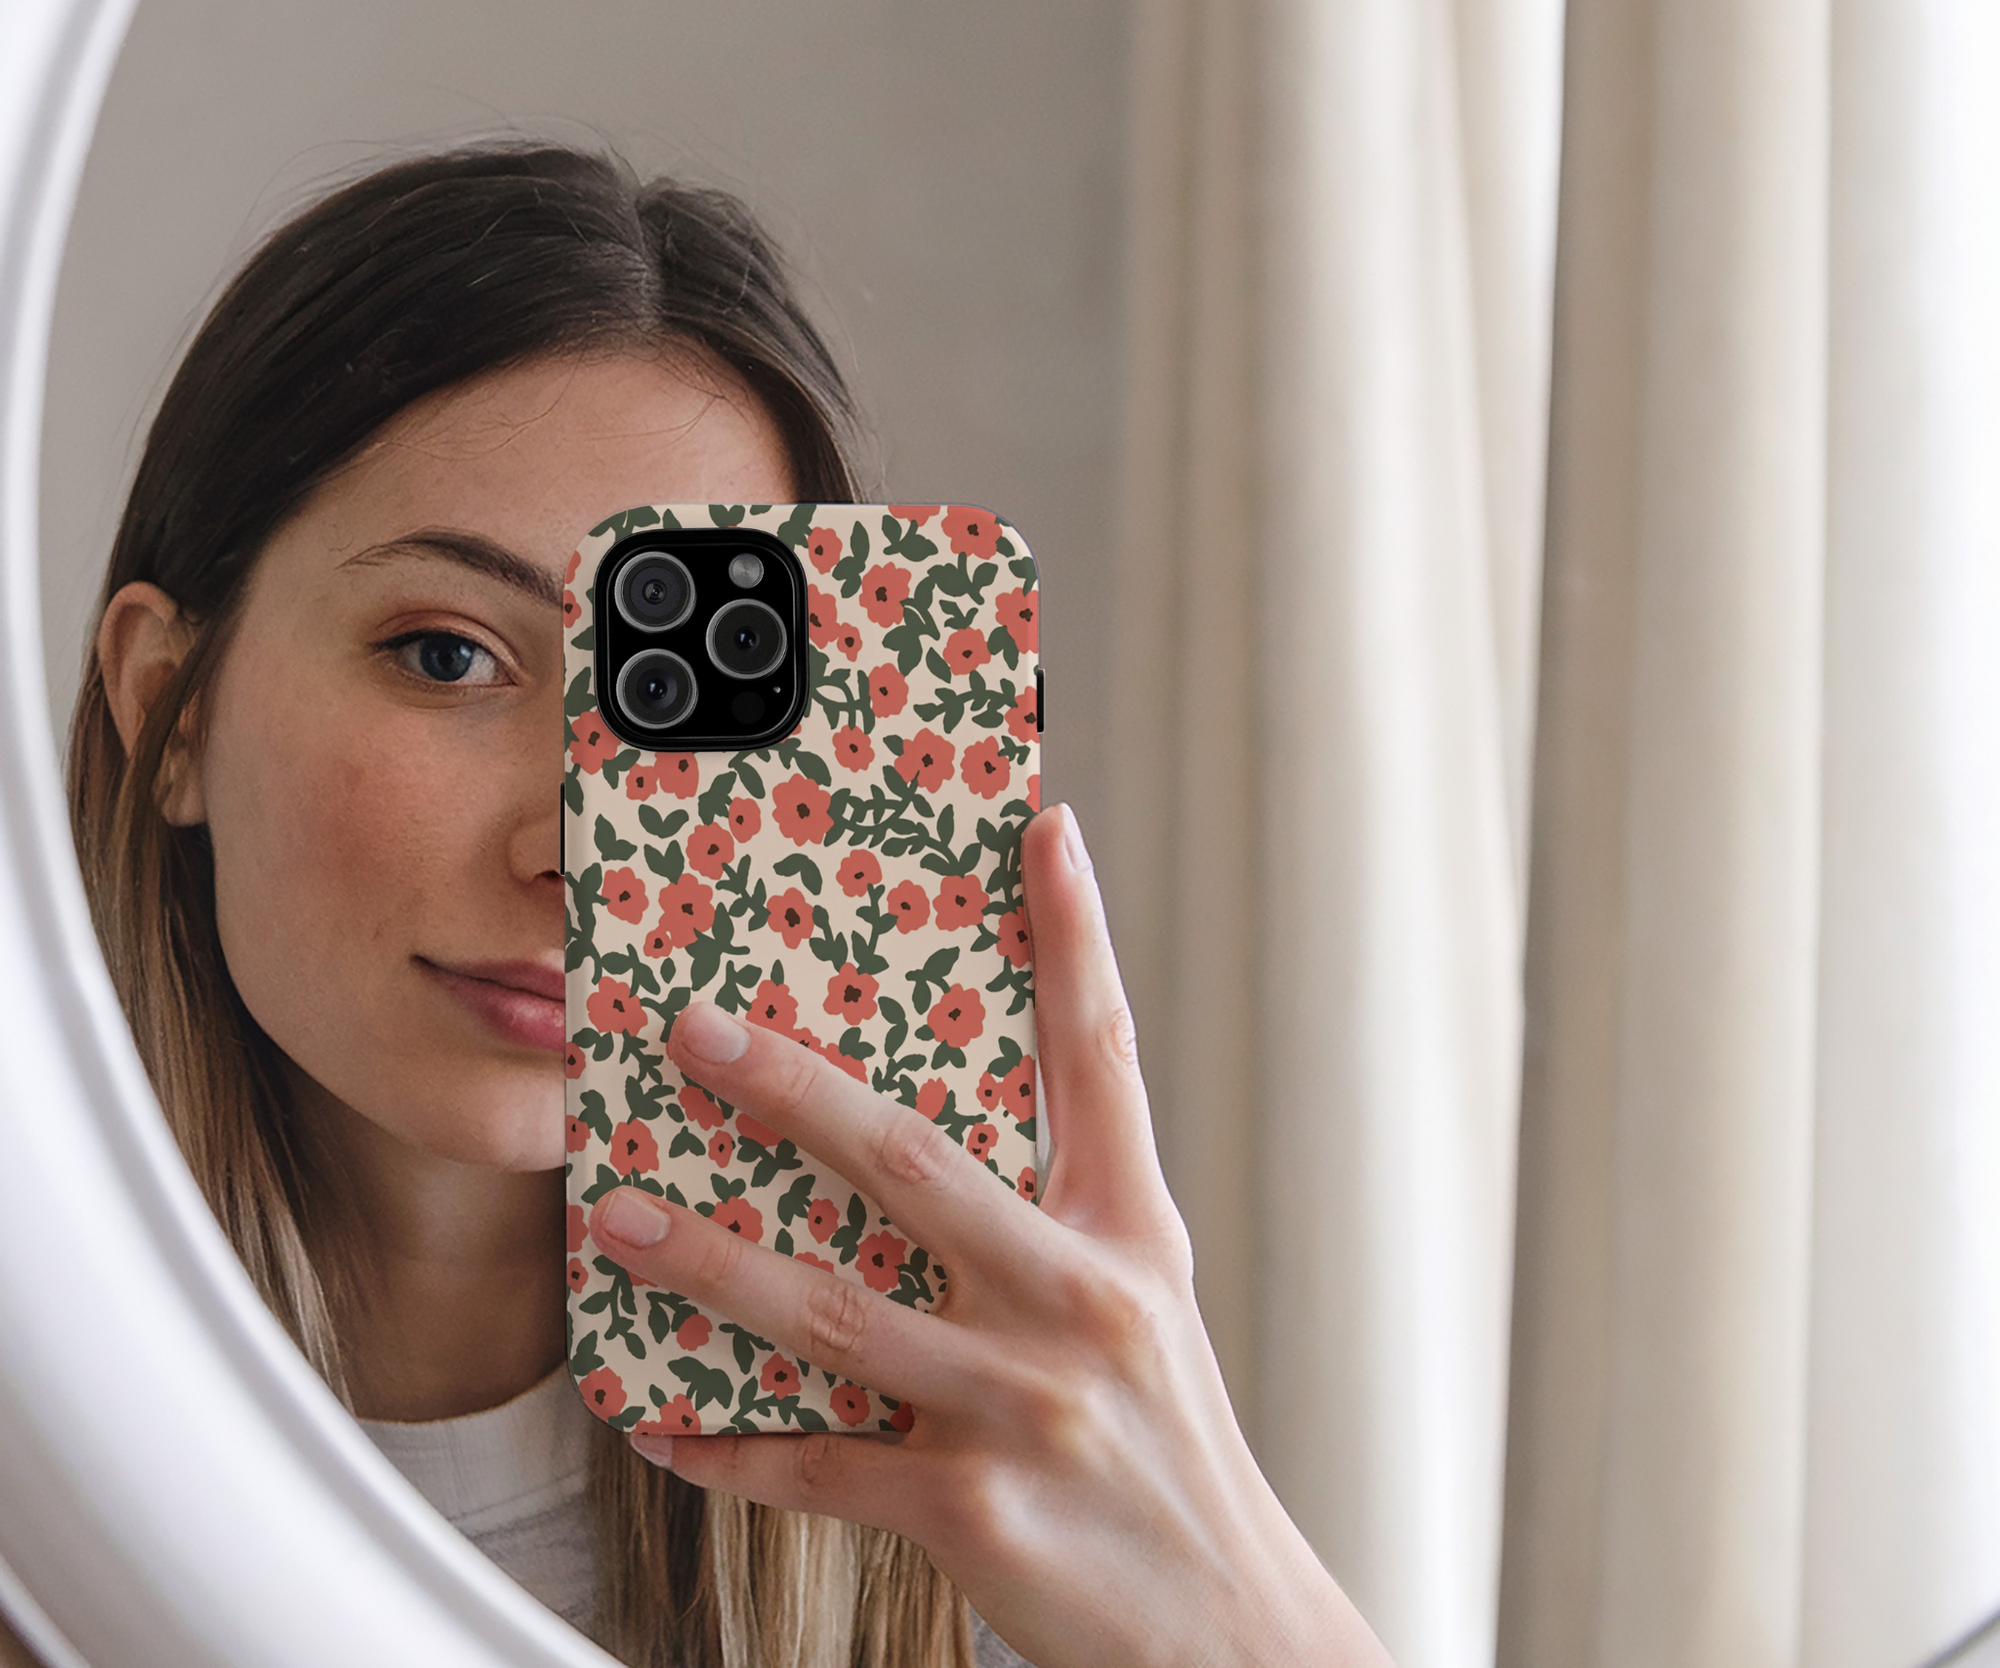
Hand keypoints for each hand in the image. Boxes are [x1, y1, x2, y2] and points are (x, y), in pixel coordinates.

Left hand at [589, 805, 1392, 1667]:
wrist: (1228, 1625)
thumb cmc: (1166, 1435)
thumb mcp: (1140, 1295)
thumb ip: (1052, 1204)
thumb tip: (922, 1116)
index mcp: (1129, 1227)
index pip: (1103, 1051)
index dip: (1077, 933)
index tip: (1044, 831)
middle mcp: (1082, 1297)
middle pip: (915, 1161)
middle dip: (794, 1087)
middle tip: (697, 1029)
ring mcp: (1025, 1404)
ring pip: (834, 1312)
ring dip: (712, 1261)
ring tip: (619, 1216)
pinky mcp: (974, 1510)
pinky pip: (819, 1464)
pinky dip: (729, 1443)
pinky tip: (658, 1417)